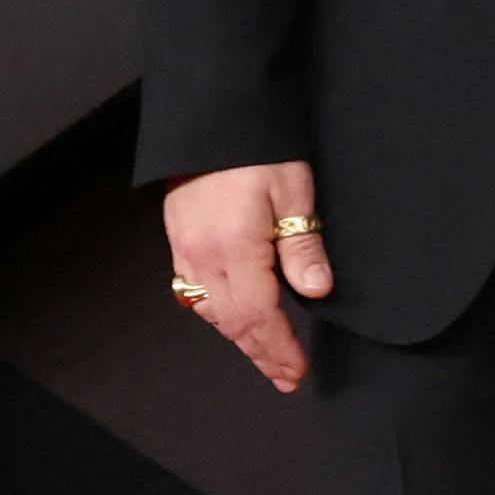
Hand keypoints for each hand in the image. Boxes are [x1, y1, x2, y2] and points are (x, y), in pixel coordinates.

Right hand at [165, 161, 331, 391]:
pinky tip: (233, 319)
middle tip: (286, 377)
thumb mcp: (293, 190)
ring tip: (266, 357)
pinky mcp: (179, 238)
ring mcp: (186, 249)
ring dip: (239, 338)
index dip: (280, 348)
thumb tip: (315, 292)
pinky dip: (217, 314)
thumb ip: (302, 244)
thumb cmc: (256, 148)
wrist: (210, 116)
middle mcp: (203, 257)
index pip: (260, 317)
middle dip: (261, 354)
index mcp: (235, 249)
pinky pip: (193, 291)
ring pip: (211, 311)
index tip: (298, 371)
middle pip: (233, 323)